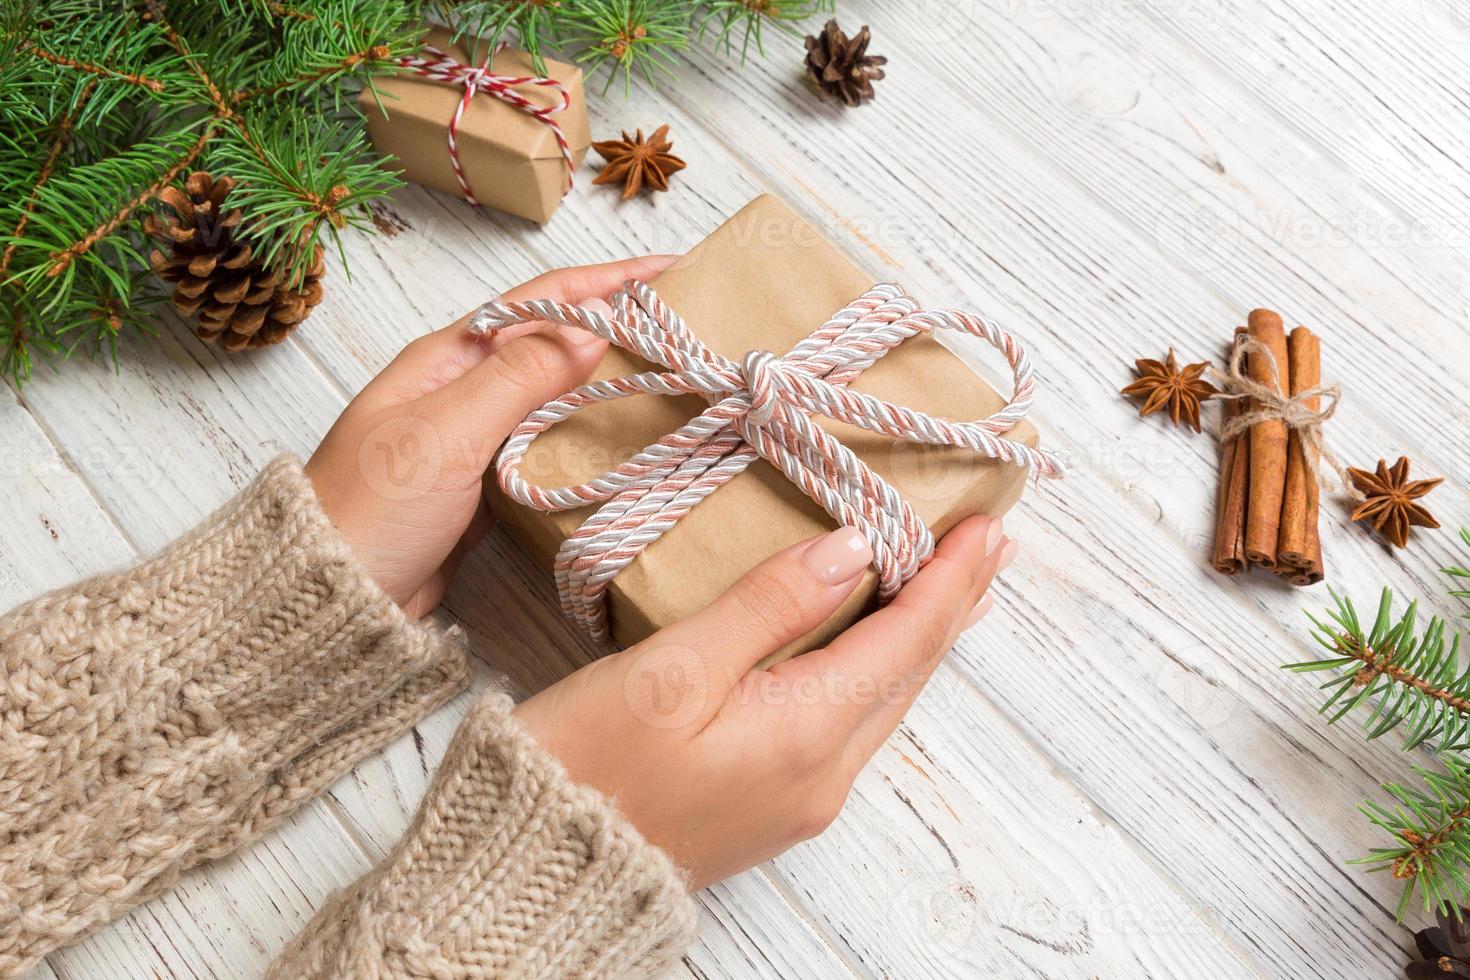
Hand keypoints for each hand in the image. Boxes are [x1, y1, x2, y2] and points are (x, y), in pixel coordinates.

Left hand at [305, 255, 676, 617]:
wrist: (334, 597)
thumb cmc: (372, 509)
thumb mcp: (446, 431)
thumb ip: (518, 378)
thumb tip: (591, 331)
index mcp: (446, 359)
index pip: (539, 302)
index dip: (606, 282)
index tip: (668, 269)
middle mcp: (462, 389)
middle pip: (553, 343)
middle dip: (616, 325)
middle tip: (686, 322)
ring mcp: (474, 439)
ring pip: (556, 396)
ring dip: (609, 381)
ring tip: (671, 372)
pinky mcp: (485, 488)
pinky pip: (548, 447)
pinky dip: (590, 438)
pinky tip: (626, 439)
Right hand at [514, 515, 1017, 889]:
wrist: (536, 867)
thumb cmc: (587, 763)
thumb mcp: (673, 670)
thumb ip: (768, 606)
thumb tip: (854, 550)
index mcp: (807, 735)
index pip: (906, 639)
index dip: (950, 579)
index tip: (987, 526)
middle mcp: (823, 776)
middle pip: (907, 674)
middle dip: (950, 606)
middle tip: (985, 546)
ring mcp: (800, 800)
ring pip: (882, 702)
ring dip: (917, 640)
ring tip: (948, 590)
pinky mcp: (770, 807)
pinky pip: (849, 726)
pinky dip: (874, 673)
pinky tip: (870, 651)